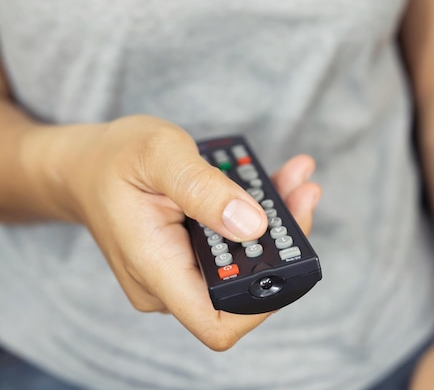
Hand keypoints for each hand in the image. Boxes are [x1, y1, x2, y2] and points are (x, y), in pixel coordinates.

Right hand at [39, 115, 320, 350]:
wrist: (86, 166)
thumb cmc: (115, 158)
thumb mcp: (159, 155)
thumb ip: (203, 189)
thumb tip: (253, 226)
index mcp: (155, 266)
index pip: (217, 322)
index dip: (263, 301)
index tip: (291, 249)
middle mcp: (169, 283)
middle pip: (244, 287)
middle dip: (283, 240)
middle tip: (302, 189)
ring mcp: (180, 272)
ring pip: (245, 264)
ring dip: (278, 222)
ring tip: (296, 178)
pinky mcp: (191, 258)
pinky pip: (235, 247)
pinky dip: (260, 215)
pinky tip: (278, 181)